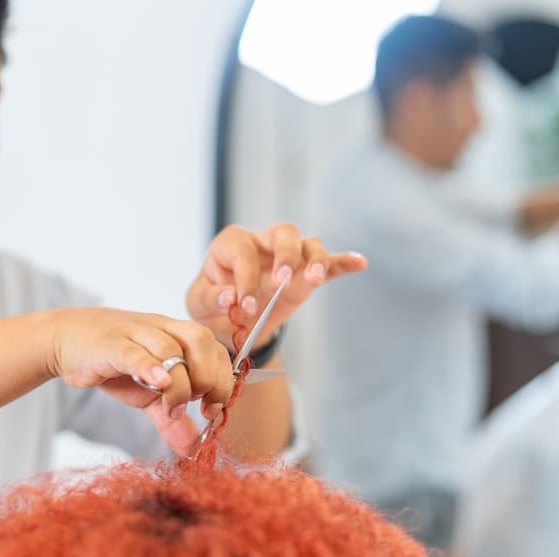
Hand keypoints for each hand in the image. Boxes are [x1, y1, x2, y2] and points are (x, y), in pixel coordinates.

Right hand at [46, 308, 233, 455]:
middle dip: (209, 377)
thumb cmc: (112, 362)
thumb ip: (171, 420)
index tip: (213, 409)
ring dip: (181, 382)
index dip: (222, 379)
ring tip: (172, 407)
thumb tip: (193, 449)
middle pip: (201, 340)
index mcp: (177, 337)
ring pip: (171, 347)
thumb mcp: (147, 394)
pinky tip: (158, 384)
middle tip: (198, 407)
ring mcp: (135, 333)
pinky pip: (135, 352)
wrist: (65, 340)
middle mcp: (161, 329)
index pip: (215, 350)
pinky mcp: (110, 344)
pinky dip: (151, 367)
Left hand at [186, 224, 366, 349]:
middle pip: (284, 232)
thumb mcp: (199, 304)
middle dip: (286, 254)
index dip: (244, 277)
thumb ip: (211, 299)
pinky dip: (344, 262)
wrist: (229, 322)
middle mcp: (263, 244)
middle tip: (282, 280)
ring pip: (308, 244)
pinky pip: (329, 264)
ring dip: (315, 258)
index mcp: (232, 245)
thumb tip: (232, 297)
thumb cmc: (212, 305)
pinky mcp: (305, 275)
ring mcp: (288, 258)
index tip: (244, 306)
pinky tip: (359, 263)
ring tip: (315, 277)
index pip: (243, 250)